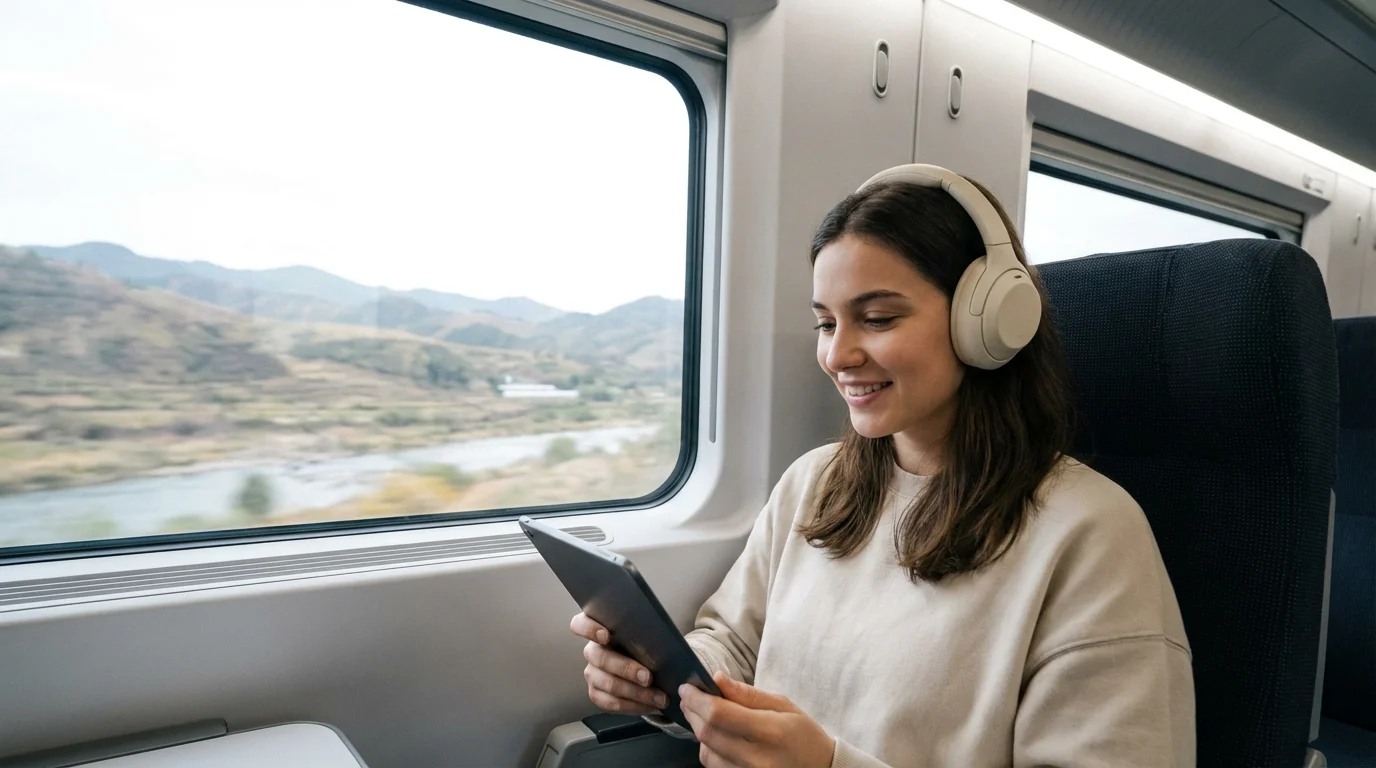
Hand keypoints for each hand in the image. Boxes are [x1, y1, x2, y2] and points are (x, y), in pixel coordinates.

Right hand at [569, 612, 667, 714]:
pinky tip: (651, 705)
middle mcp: (592, 650)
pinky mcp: (597, 693)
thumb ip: (646, 633)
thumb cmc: (648, 645)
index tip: (606, 636)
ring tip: (659, 697)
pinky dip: (633, 705)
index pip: (580, 624)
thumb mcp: (648, 634)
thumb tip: (658, 640)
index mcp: (600, 628)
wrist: (651, 668)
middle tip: (648, 677)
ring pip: (607, 683)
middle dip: (626, 668)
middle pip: (600, 658)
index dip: (589, 629)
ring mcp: (592, 673)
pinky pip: (611, 703)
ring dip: (636, 692)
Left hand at [679, 672, 835, 767]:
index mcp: (770, 732)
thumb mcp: (783, 706)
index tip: (688, 686)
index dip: (697, 699)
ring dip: (699, 730)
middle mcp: (756, 759)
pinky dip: (709, 748)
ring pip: (705, 752)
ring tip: (705, 714)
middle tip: (689, 696)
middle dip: (692, 711)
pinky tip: (717, 737)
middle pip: (707, 733)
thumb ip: (748, 694)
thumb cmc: (804, 735)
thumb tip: (718, 679)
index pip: (719, 714)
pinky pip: (713, 766)